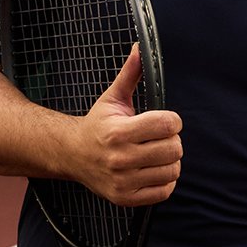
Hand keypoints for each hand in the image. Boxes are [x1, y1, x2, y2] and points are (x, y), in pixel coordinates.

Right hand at [70, 46, 182, 205]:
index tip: (164, 120)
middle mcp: (119, 159)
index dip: (172, 120)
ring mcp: (123, 181)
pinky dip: (165, 180)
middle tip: (160, 137)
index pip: (167, 125)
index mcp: (118, 132)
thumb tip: (139, 48)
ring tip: (157, 153)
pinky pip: (165, 191)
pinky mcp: (126, 198)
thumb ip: (130, 73)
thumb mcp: (112, 98)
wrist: (73, 155)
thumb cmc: (97, 126)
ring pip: (172, 170)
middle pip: (174, 149)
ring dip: (170, 160)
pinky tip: (153, 169)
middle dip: (172, 140)